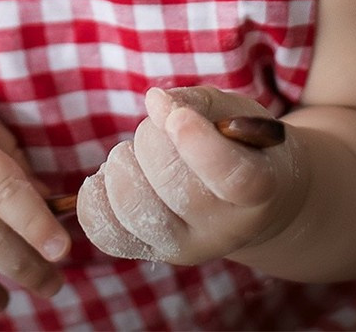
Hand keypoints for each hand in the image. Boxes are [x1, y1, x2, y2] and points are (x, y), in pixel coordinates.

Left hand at [76, 86, 308, 266]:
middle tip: (163, 125)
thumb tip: (155, 102)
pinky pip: (104, 229)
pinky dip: (95, 194)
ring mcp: (186, 248)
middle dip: (153, 137)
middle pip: (171, 182)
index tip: (176, 115)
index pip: (231, 177)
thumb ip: (199, 102)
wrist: (248, 203)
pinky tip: (116, 174)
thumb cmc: (242, 145)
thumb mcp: (237, 113)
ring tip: (141, 152)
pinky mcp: (151, 253)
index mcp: (260, 190)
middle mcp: (224, 230)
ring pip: (133, 206)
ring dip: (123, 163)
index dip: (198, 142)